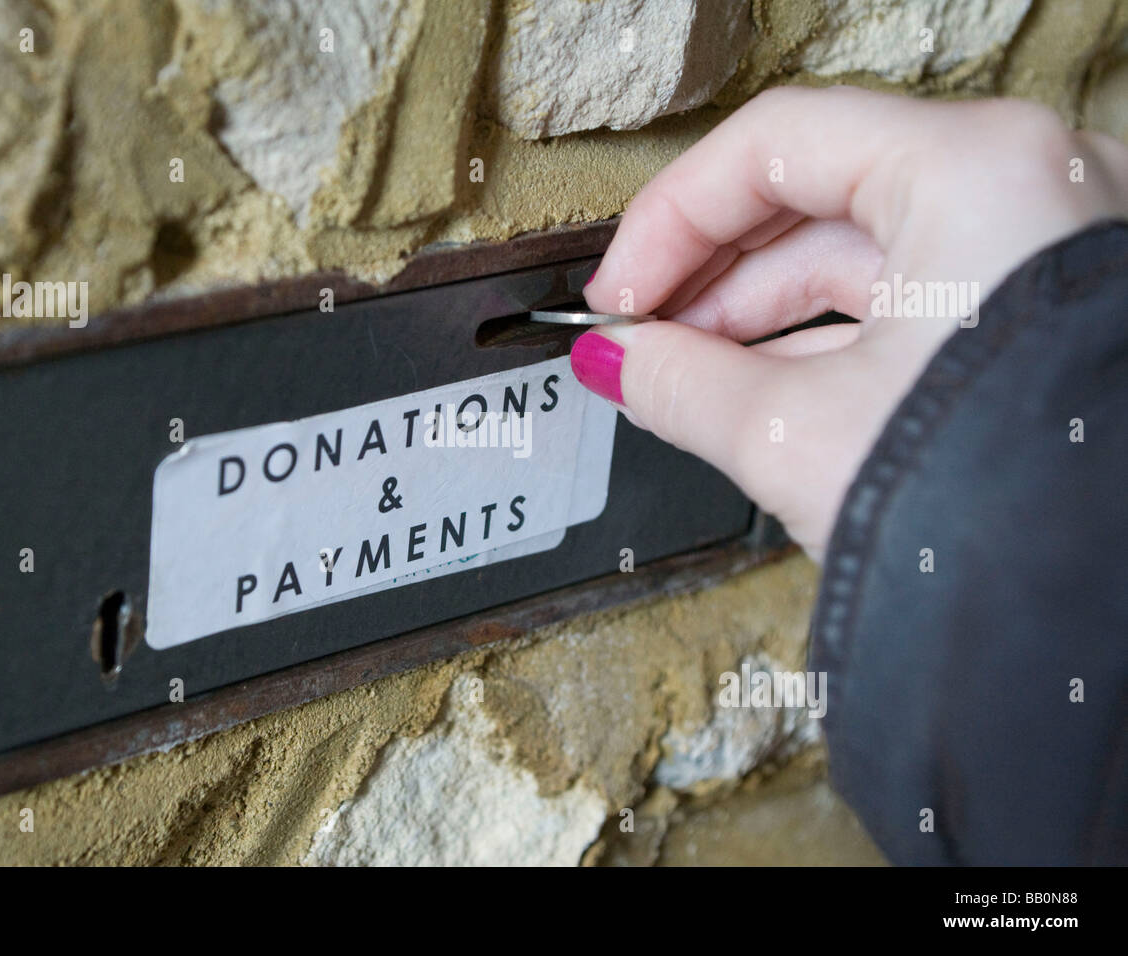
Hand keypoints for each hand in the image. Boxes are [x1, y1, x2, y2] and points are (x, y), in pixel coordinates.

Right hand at [573, 85, 1127, 558]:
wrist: (1095, 620)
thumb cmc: (1008, 517)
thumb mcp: (799, 437)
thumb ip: (682, 384)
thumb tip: (622, 363)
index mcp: (979, 173)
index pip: (773, 147)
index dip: (668, 220)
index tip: (617, 292)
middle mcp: (1030, 191)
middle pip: (816, 195)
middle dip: (707, 275)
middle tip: (637, 331)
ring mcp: (1044, 256)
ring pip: (861, 253)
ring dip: (755, 314)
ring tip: (682, 370)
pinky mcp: (1039, 322)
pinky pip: (909, 302)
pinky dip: (823, 339)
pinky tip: (754, 385)